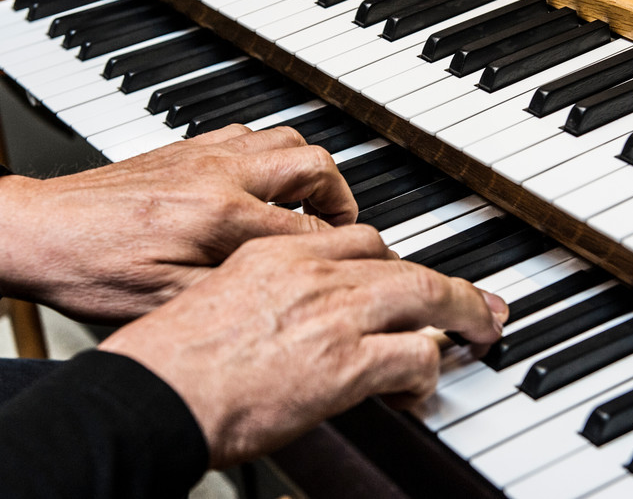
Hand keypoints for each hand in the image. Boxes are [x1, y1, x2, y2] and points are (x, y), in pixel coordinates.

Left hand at [0, 125, 356, 322]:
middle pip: (313, 166)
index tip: (356, 266)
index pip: (308, 230)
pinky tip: (262, 185)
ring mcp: (201, 155)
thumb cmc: (90, 271)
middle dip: (341, 199)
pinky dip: (271, 156)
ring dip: (309, 171)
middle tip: (342, 229)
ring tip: (309, 205)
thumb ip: (234, 291)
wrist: (35, 231)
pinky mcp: (184, 148)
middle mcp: (217, 175)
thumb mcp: (166, 302)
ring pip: (285, 139)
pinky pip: (248, 134)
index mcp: (218, 217)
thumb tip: (286, 289)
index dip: (341, 252)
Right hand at [98, 225, 507, 467]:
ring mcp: (331, 313)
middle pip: (399, 259)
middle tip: (474, 301)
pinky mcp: (346, 362)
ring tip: (478, 329)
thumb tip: (290, 322)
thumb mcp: (214, 301)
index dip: (389, 259)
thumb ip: (263, 297)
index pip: (353, 239)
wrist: (153, 393)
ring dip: (460, 314)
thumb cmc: (168, 359)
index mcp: (274, 253)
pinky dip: (426, 373)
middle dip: (446, 283)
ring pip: (424, 293)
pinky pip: (414, 356)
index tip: (404, 275)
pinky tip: (417, 388)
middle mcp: (309, 272)